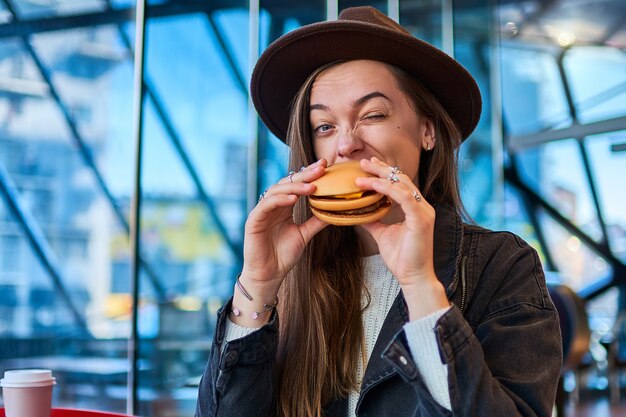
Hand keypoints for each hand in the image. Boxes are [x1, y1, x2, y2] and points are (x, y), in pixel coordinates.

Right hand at [235, 159, 327, 323]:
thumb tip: (336, 210)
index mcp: (284, 207)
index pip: (297, 185)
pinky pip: (266, 205)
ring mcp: (262, 211)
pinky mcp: (254, 220)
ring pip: (277, 190)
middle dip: (305, 174)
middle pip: (288, 183)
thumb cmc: (283, 256)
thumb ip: (316, 221)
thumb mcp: (304, 235)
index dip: (310, 175)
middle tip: (321, 167)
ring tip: (312, 186)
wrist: (268, 275)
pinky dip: (280, 200)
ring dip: (295, 186)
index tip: (327, 166)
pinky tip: (293, 198)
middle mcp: (272, 205)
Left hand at [356, 157, 448, 319]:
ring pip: (402, 185)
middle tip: (362, 162)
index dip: (383, 173)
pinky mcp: (421, 219)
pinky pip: (404, 197)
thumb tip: (357, 212)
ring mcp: (423, 212)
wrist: (413, 277)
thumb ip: (373, 220)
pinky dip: (387, 189)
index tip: (366, 166)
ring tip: (362, 172)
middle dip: (381, 168)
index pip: (400, 184)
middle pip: (401, 179)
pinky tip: (372, 185)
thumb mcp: (382, 234)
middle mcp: (422, 207)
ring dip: (380, 177)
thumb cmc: (401, 258)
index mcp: (415, 209)